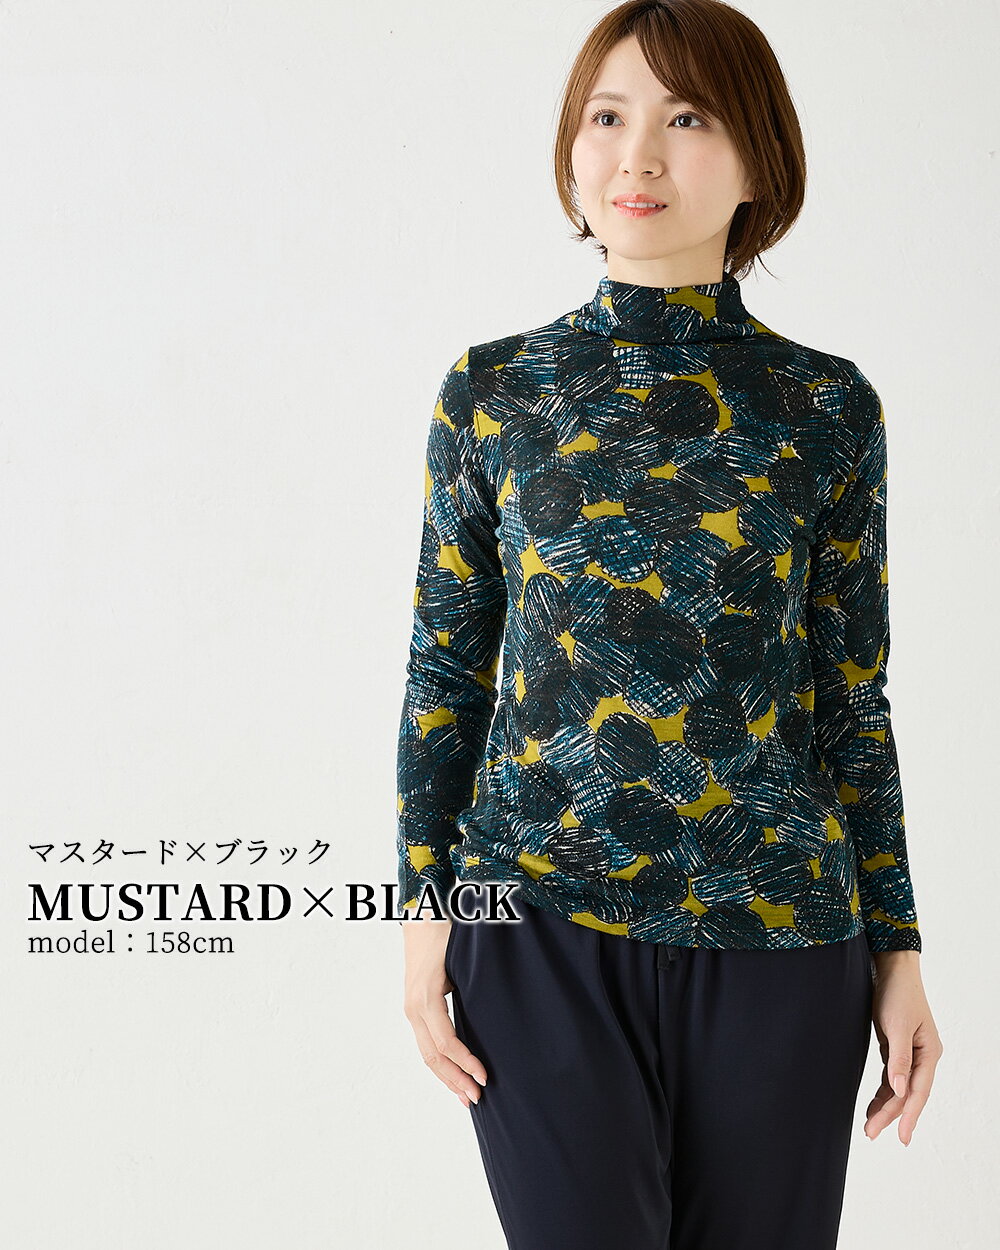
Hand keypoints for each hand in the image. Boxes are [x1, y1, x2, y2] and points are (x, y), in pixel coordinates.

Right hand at [401, 914, 487, 1107]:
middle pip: (433, 1056)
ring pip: (426, 1054)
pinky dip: (440, 1063)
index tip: (485, 1077)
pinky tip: (454, 1074)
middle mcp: (414, 1007)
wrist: (422, 914)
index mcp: (426, 997)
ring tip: (467, 1096)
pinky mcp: (414, 1008)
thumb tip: (501, 1003)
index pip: (445, 1042)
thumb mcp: (462, 955)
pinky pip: (425, 1044)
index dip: (465, 1063)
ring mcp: (411, 1009)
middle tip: (478, 1098)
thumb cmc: (447, 931)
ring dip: (447, 1077)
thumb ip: (475, 980)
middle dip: (455, 1080)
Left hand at [864, 951, 942, 1144]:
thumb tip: (898, 1090)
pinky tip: (873, 1104)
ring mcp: (910, 1053)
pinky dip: (882, 1091)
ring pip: (897, 1087)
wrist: (892, 968)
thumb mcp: (897, 1025)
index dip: (908, 1115)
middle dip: (890, 1115)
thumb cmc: (898, 993)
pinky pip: (890, 1076)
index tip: (901, 1138)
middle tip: (871, 1133)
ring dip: (885, 1106)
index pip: (918, 1091)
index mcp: (929, 1053)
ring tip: (870, 1127)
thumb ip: (899, 1058)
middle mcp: (923, 1056)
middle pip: (907, 1093)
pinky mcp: (896, 1047)